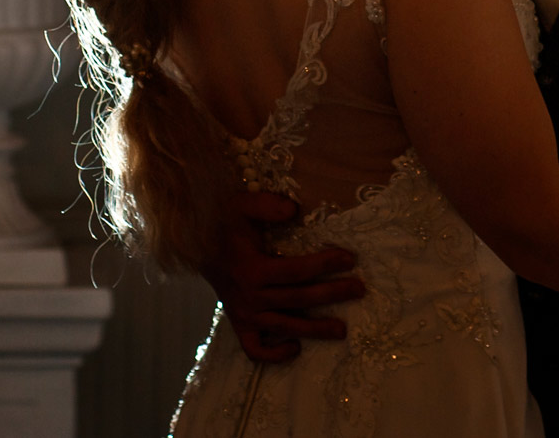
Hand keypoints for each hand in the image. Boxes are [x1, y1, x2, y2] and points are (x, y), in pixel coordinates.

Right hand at [200, 190, 365, 363]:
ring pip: (285, 327)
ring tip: (342, 330)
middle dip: (332, 294)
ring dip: (315, 330)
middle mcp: (250, 297)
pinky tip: (296, 347)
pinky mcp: (240, 325)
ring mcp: (244, 315)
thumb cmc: (226, 223)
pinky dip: (275, 354)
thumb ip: (267, 205)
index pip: (297, 271)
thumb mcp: (243, 206)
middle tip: (359, 289)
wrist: (199, 246)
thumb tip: (294, 210)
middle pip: (298, 299)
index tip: (350, 258)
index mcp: (252, 270)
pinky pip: (256, 349)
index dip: (325, 264)